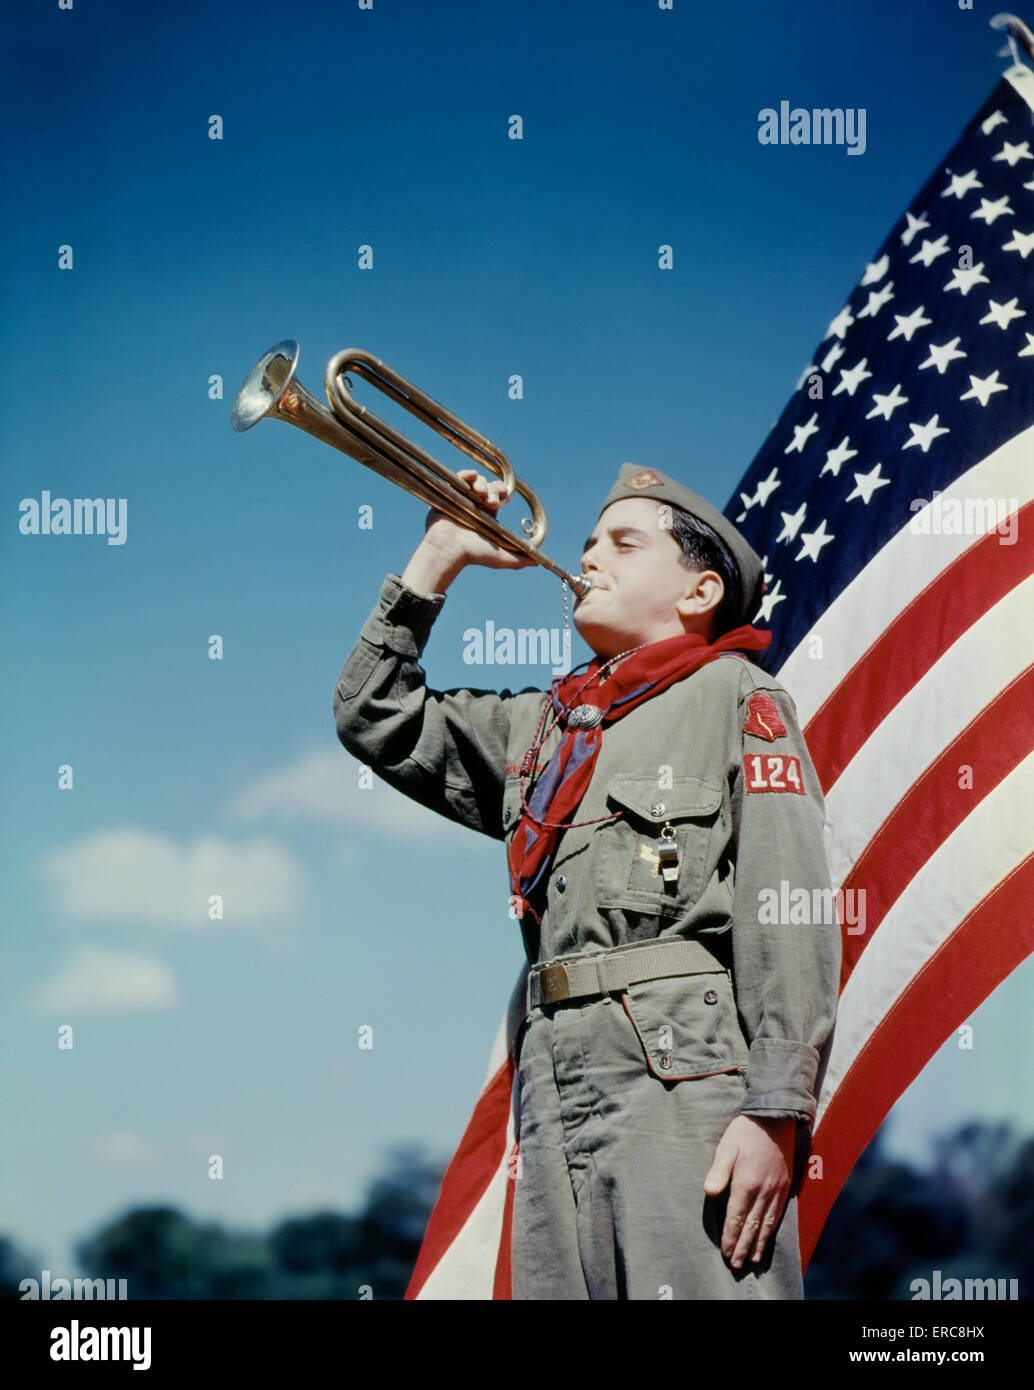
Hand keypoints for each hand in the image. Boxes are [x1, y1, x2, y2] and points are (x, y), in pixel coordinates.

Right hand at [422, 468, 536, 571]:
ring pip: (475, 481)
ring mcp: (460, 499)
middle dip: (493, 488)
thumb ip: (520, 559)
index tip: (504, 495)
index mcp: (486, 516)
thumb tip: (538, 562)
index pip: (497, 495)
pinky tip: (471, 478)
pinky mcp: (448, 495)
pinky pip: (458, 477)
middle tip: (491, 501)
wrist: (450, 551)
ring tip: (480, 493)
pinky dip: (466, 474)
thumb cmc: (474, 555)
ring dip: (482, 483)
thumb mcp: (501, 558)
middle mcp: (474, 506)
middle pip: (488, 486)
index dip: (501, 491)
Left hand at [703, 1114, 795, 1267]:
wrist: (776, 1118)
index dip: (730, 1236)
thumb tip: (709, 1192)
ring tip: (751, 1258)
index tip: (725, 1251)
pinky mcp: (785, 1186)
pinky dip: (772, 1230)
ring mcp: (776, 1190)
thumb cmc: (745, 1131)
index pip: (736, 1217)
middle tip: (735, 1264)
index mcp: (746, 1182)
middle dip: (742, 1246)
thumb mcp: (727, 1147)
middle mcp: (763, 1191)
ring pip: (767, 1224)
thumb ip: (718, 1171)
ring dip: (758, 1244)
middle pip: (752, 1226)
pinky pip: (778, 1214)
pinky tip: (767, 1238)